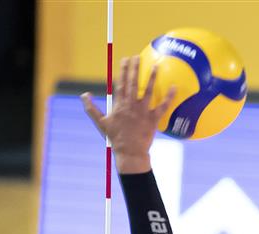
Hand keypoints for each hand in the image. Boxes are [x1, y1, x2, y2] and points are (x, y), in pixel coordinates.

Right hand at [80, 55, 175, 172]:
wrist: (129, 152)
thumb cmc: (115, 138)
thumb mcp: (100, 122)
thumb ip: (91, 108)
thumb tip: (83, 95)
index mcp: (120, 104)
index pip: (121, 83)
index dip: (123, 70)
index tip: (125, 59)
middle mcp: (131, 105)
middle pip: (133, 83)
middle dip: (135, 68)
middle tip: (137, 56)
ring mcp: (143, 111)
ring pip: (148, 91)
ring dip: (152, 77)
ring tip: (155, 65)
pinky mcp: (153, 119)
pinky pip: (162, 106)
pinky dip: (169, 97)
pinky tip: (174, 87)